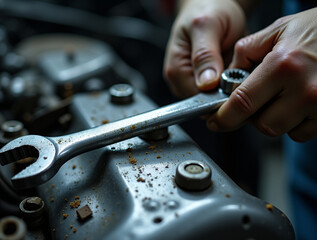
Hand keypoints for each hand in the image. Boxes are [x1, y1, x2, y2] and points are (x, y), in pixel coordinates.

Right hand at [163, 0, 245, 97]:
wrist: (213, 4)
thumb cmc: (207, 10)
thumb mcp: (207, 26)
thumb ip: (205, 55)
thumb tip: (206, 83)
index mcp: (176, 69)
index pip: (195, 99)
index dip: (217, 98)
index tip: (235, 86)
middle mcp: (182, 80)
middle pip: (205, 104)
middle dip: (225, 95)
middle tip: (241, 74)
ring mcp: (194, 82)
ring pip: (214, 101)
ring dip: (230, 91)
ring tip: (239, 70)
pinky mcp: (206, 82)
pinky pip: (221, 93)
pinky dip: (232, 86)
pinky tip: (237, 72)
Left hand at [208, 8, 316, 141]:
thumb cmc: (316, 29)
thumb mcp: (276, 32)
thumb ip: (246, 53)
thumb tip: (227, 78)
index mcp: (283, 66)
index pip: (242, 103)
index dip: (224, 117)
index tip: (215, 121)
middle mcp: (305, 90)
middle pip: (262, 125)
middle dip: (252, 117)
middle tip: (254, 102)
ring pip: (283, 131)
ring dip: (273, 119)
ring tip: (280, 97)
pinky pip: (302, 133)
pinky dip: (293, 123)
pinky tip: (296, 104)